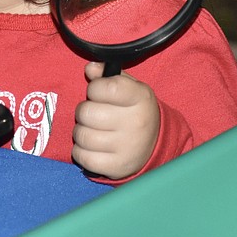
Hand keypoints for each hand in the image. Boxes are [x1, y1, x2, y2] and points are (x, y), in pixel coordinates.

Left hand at [72, 62, 159, 179]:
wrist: (155, 144)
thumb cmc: (134, 110)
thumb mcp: (128, 87)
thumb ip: (107, 75)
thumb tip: (90, 69)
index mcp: (140, 98)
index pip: (104, 87)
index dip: (94, 88)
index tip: (98, 92)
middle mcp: (136, 122)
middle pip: (86, 112)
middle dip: (84, 111)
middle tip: (94, 114)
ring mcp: (127, 147)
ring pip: (81, 135)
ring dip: (81, 131)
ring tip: (92, 130)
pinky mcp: (117, 167)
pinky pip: (82, 157)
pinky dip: (80, 151)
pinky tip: (91, 147)